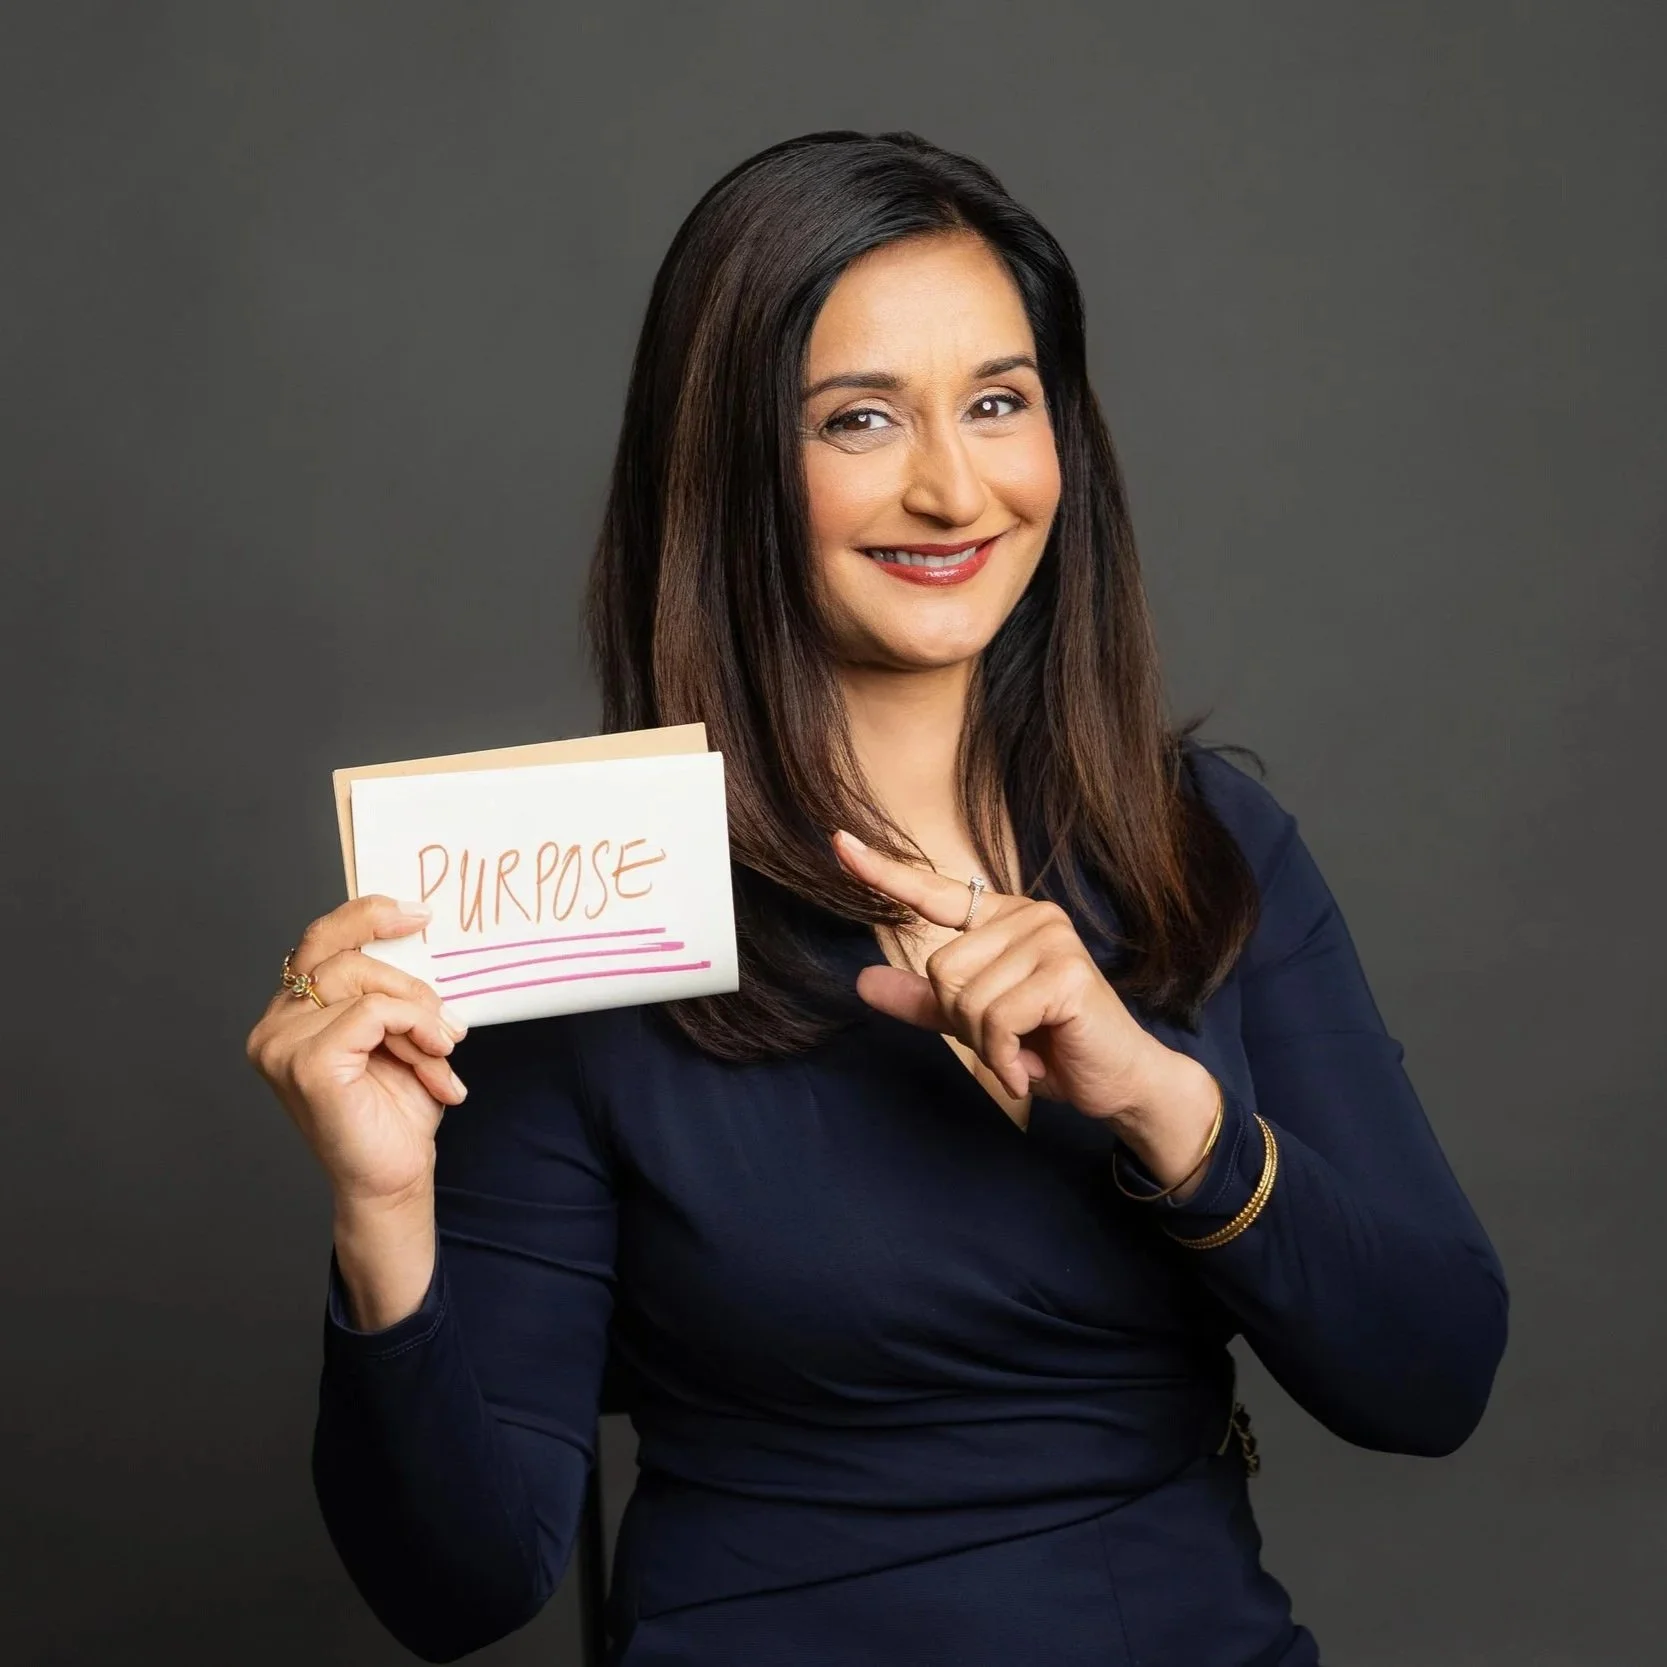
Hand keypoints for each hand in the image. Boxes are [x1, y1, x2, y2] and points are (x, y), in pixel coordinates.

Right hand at [245, 896, 468, 1208]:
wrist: (394, 1177)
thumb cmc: (395, 1112)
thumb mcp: (400, 1034)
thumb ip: (392, 990)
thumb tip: (419, 938)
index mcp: (293, 1013)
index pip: (321, 940)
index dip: (367, 916)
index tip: (417, 914)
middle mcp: (275, 1025)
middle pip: (345, 955)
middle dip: (410, 984)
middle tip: (449, 1023)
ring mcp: (282, 1044)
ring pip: (365, 984)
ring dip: (420, 1017)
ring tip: (441, 1054)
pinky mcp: (306, 1063)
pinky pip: (374, 1013)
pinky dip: (415, 1029)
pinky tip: (434, 1061)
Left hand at [832, 830, 1210, 1146]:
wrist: (1116, 1081)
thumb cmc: (1051, 1045)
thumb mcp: (975, 1024)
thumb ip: (924, 1002)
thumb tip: (861, 983)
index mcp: (1005, 920)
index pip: (934, 893)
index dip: (883, 872)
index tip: (838, 842)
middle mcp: (1030, 917)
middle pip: (942, 971)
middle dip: (965, 1023)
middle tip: (1009, 1040)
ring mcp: (1052, 940)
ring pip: (966, 999)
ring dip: (987, 1045)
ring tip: (1023, 1051)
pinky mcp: (1066, 974)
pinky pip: (995, 1019)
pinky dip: (1004, 1058)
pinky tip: (1028, 1067)